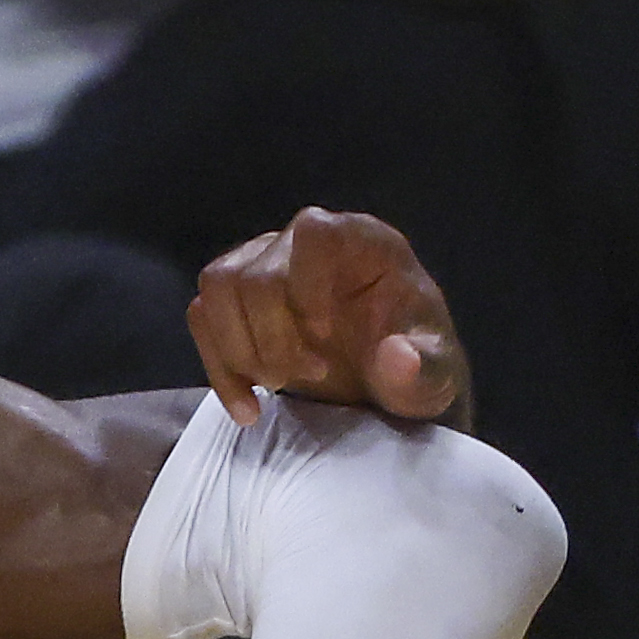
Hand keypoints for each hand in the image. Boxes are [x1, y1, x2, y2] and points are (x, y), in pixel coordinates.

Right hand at [189, 207, 471, 430]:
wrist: (388, 382)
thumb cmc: (415, 365)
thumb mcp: (435, 377)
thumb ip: (424, 369)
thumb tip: (397, 358)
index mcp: (363, 241)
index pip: (313, 232)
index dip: (307, 285)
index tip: (324, 339)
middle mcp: (307, 240)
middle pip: (256, 272)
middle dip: (272, 338)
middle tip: (305, 379)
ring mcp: (266, 261)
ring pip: (218, 286)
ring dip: (238, 349)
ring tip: (276, 387)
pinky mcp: (239, 295)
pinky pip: (203, 315)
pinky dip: (218, 367)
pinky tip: (249, 407)